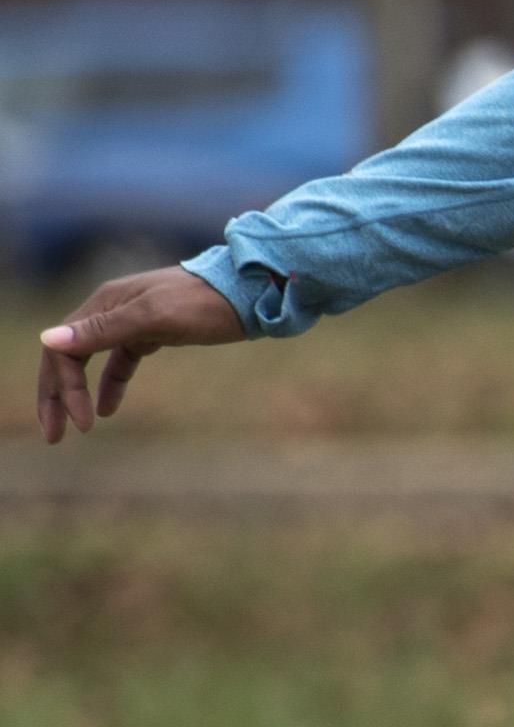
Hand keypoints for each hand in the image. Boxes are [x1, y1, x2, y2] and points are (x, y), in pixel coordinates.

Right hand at [35, 265, 242, 442]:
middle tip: (54, 435)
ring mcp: (130, 321)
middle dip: (57, 396)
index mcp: (103, 304)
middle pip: (68, 357)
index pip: (63, 351)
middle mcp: (110, 310)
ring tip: (78, 427)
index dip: (63, 389)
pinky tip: (107, 409)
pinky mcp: (152, 332)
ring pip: (91, 361)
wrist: (252, 291)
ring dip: (78, 393)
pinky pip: (120, 361)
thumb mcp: (155, 317)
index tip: (81, 424)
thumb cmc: (206, 302)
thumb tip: (48, 340)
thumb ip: (104, 329)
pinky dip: (111, 384)